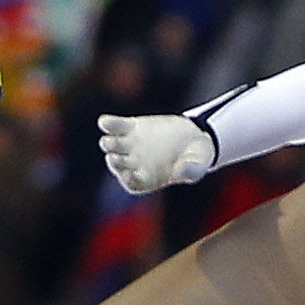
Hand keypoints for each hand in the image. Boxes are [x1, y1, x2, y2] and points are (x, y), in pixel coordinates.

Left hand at [98, 114, 213, 193]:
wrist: (193, 138)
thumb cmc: (196, 158)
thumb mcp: (198, 166)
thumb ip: (191, 171)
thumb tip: (182, 170)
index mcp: (146, 179)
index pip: (131, 183)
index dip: (128, 179)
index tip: (130, 174)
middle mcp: (133, 164)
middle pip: (117, 164)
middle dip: (116, 161)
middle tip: (115, 157)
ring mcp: (130, 145)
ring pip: (111, 145)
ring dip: (110, 143)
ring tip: (113, 140)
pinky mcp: (131, 127)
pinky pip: (114, 126)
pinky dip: (108, 124)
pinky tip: (106, 122)